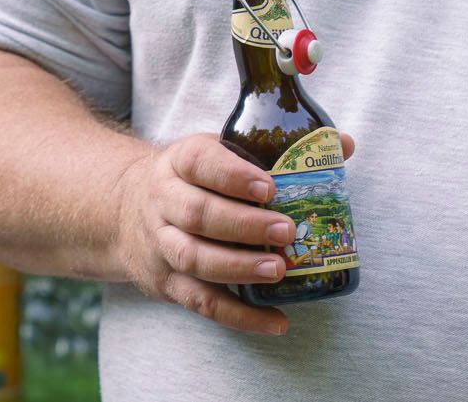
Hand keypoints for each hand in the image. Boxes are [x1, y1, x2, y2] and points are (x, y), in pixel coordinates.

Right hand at [109, 130, 356, 335]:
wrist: (124, 210)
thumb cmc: (191, 180)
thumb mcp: (216, 152)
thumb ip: (273, 151)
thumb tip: (343, 145)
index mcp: (178, 162)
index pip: (199, 162)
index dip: (233, 175)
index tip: (268, 186)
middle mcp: (163, 201)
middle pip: (197, 214)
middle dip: (243, 225)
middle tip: (286, 230)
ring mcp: (161, 244)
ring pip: (194, 259)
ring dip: (239, 267)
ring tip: (279, 269)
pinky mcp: (167, 282)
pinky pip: (201, 303)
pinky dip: (239, 317)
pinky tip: (276, 321)